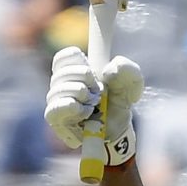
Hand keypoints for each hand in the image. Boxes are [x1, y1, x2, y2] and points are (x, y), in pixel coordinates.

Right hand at [45, 46, 143, 164]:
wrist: (118, 127)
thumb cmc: (119, 101)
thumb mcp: (132, 82)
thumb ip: (126, 68)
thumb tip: (108, 70)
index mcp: (75, 69)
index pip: (63, 57)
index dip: (77, 59)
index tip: (92, 68)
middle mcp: (62, 84)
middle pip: (62, 72)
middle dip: (85, 78)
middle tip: (99, 89)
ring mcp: (57, 101)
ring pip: (58, 90)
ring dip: (82, 94)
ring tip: (95, 103)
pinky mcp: (55, 119)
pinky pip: (54, 108)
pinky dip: (73, 108)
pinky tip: (87, 112)